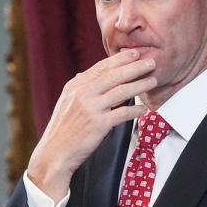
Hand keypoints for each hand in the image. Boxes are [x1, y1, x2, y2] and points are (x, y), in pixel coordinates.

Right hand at [27, 50, 155, 200]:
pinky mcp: (98, 124)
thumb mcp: (66, 103)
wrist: (54, 152)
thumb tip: (83, 74)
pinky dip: (135, 110)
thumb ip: (78, 89)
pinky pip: (122, 113)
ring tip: (152, 80)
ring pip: (121, 91)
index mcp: (75, 86)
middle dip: (135, 67)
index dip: (120, 59)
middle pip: (114, 75)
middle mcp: (82, 93)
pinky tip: (143, 109)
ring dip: (140, 85)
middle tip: (150, 61)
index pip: (101, 67)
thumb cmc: (62, 130)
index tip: (134, 53)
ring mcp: (90, 108)